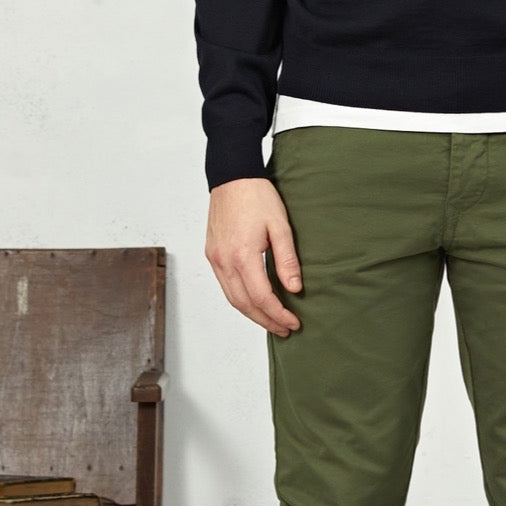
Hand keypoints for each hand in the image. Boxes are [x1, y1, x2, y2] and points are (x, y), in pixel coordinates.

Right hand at [205, 177, 303, 334]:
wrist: (232, 176)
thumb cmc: (257, 196)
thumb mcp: (280, 225)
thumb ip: (287, 260)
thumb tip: (294, 288)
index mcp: (242, 255)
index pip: (262, 297)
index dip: (278, 314)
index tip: (294, 322)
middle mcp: (224, 261)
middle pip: (244, 304)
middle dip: (266, 320)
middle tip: (285, 329)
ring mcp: (215, 258)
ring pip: (232, 298)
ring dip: (252, 313)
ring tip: (271, 321)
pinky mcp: (212, 254)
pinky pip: (225, 286)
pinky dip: (240, 299)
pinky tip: (253, 302)